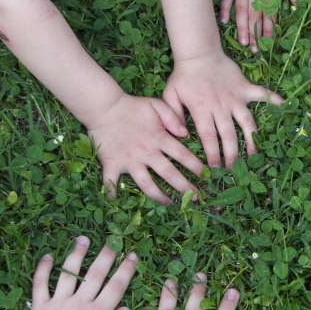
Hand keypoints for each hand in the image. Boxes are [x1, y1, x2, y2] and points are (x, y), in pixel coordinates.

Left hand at [22, 237, 135, 309]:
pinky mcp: (40, 306)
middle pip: (95, 274)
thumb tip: (125, 309)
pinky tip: (47, 257)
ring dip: (77, 254)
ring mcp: (59, 302)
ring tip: (83, 239)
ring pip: (69, 273)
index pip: (116, 286)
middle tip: (113, 241)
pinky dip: (43, 269)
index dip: (126, 270)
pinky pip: (41, 284)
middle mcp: (81, 302)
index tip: (132, 256)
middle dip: (106, 256)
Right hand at [85, 93, 206, 203]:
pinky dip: (112, 193)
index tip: (207, 176)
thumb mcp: (156, 104)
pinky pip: (111, 182)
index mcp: (159, 138)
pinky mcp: (112, 163)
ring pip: (147, 184)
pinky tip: (117, 204)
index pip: (183, 155)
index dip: (196, 167)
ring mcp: (129, 160)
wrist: (104, 107)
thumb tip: (185, 133)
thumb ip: (172, 116)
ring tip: (170, 204)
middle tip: (196, 197)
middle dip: (185, 187)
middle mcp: (147, 152)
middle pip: (169, 173)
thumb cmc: (132, 106)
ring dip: (159, 196)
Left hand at [163, 53, 282, 167]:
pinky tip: (286, 108)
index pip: (208, 138)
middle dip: (232, 155)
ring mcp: (235, 98)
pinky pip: (261, 94)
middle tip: (234, 170)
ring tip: (256, 155)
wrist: (198, 53)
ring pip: (247, 122)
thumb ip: (173, 115)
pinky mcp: (244, 88)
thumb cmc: (183, 76)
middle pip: (228, 136)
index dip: (212, 155)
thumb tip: (181, 134)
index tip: (214, 169)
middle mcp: (221, 107)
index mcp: (202, 110)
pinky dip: (274, 99)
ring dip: (252, 140)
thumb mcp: (170, 95)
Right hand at [219, 0, 301, 52]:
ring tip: (243, 42)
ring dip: (242, 28)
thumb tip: (300, 6)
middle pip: (255, 18)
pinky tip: (224, 22)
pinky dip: (225, 10)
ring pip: (241, 12)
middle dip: (255, 35)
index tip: (269, 45)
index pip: (270, 15)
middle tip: (255, 50)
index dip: (269, 31)